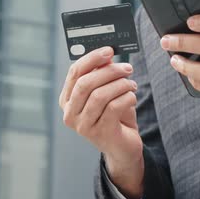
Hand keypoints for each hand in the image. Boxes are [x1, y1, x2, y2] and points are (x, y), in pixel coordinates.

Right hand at [59, 46, 143, 198]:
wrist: (122, 147)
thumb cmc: (113, 116)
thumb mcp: (106, 92)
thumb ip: (102, 75)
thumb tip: (107, 56)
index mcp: (67, 100)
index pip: (74, 73)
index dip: (92, 58)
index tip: (109, 50)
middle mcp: (70, 114)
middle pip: (86, 83)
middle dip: (109, 71)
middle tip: (127, 68)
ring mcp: (83, 126)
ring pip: (100, 95)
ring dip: (120, 85)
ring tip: (132, 84)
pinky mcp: (100, 134)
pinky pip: (113, 108)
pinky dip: (126, 97)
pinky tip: (132, 97)